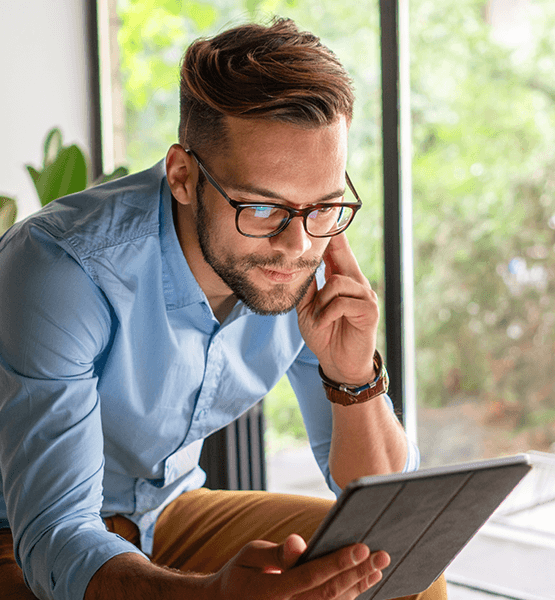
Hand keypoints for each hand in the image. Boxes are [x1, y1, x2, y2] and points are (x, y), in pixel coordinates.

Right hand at [205, 534, 389, 599]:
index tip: (361, 547)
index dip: (338, 562)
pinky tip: (364, 582)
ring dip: (359, 586)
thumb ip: (275, 553)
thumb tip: (299, 543)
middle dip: (358, 573)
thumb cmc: (239, 574)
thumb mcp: (249, 555)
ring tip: (378, 567)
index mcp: (272, 592)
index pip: (312, 576)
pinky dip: (349, 597)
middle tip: (381, 555)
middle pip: (330, 593)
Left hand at [296, 233, 378, 384]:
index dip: (334, 232)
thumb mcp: (309, 309)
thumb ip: (308, 287)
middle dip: (332, 240)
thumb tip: (299, 265)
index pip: (338, 251)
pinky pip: (340, 301)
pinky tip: (325, 324)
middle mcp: (357, 283)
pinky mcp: (369, 310)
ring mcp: (365, 296)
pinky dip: (326, 314)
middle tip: (323, 221)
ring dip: (321, 302)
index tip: (331, 208)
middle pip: (342, 254)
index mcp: (343, 280)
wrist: (338, 363)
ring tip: (318, 317)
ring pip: (336, 282)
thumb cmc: (325, 334)